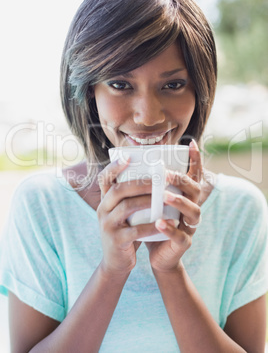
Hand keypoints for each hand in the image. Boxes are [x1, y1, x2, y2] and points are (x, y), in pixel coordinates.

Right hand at [97, 158, 158, 276]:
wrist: (116, 261)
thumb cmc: (125, 230)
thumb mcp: (122, 212)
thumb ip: (130, 197)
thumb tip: (151, 175)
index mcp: (104, 201)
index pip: (104, 179)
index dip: (114, 166)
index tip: (128, 157)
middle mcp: (102, 210)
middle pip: (118, 190)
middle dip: (139, 182)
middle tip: (158, 178)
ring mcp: (107, 226)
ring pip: (126, 207)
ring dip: (147, 201)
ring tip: (163, 197)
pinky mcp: (116, 241)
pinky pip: (135, 230)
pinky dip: (151, 226)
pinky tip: (164, 222)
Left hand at [146, 140, 201, 272]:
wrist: (155, 253)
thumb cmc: (151, 222)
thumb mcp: (149, 202)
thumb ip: (145, 185)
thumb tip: (127, 160)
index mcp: (184, 196)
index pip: (193, 175)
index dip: (196, 159)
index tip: (192, 142)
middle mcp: (191, 207)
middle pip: (195, 189)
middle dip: (181, 180)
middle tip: (165, 175)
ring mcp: (190, 226)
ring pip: (193, 211)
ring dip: (180, 202)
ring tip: (164, 196)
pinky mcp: (184, 242)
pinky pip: (181, 235)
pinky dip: (170, 228)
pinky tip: (159, 222)